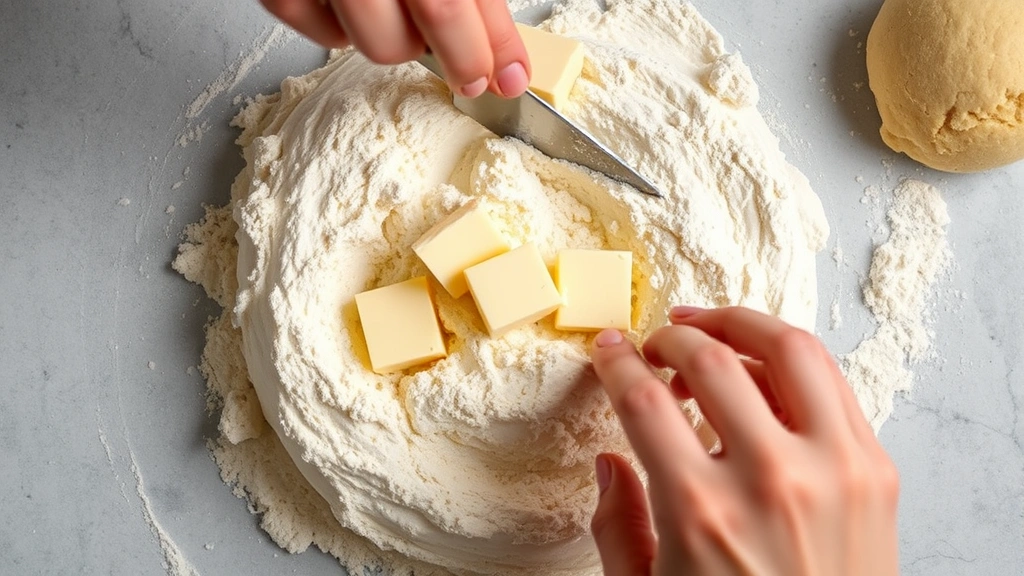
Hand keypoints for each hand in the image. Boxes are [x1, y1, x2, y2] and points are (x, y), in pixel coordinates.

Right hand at [259, 0, 530, 97]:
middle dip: (458, 58)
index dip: (492, 45)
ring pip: (373, 44)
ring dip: (399, 40)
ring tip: (405, 13)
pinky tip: (353, 8)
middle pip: (416, 31)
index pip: (451, 2)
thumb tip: (498, 42)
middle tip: (471, 69)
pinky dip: (339, 30)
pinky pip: (315, 29)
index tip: (510, 75)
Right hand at [588, 306, 899, 574]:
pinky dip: (792, 360)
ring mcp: (835, 471)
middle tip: (655, 342)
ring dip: (740, 323)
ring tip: (711, 328)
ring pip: (789, 350)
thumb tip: (609, 464)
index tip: (610, 350)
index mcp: (701, 511)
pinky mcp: (877, 473)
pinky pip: (834, 385)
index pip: (643, 400)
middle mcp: (771, 480)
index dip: (617, 363)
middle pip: (710, 359)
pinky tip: (765, 367)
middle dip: (671, 336)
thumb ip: (618, 526)